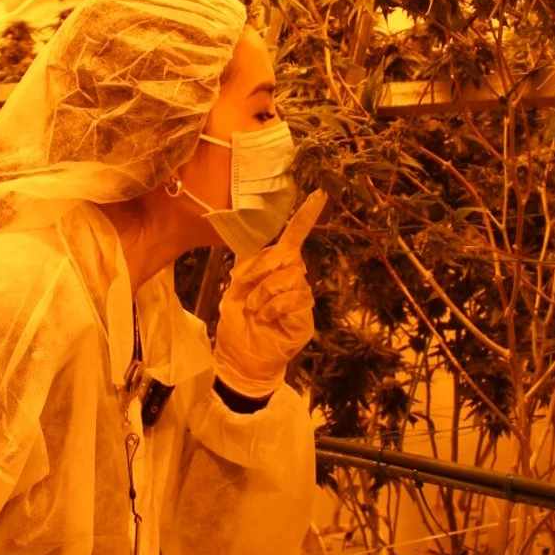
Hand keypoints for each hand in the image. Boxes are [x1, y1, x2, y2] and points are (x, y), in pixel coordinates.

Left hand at [214, 191, 324, 396]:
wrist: (238, 358)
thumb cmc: (237, 323)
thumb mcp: (236, 288)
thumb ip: (247, 266)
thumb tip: (256, 248)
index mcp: (277, 268)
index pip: (294, 238)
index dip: (306, 217)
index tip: (318, 195)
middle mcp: (294, 280)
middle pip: (289, 256)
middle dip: (261, 267)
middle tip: (243, 284)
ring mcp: (302, 300)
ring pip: (290, 277)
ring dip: (264, 291)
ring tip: (254, 308)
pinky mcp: (305, 319)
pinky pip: (295, 299)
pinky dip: (274, 306)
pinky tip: (265, 318)